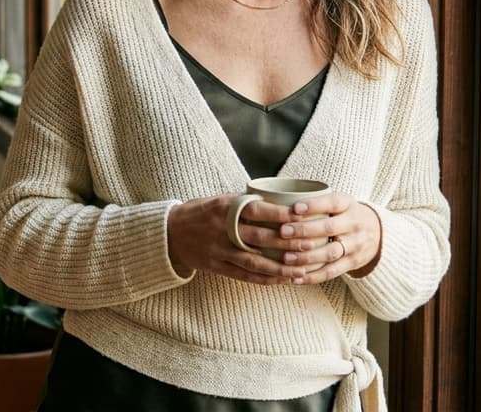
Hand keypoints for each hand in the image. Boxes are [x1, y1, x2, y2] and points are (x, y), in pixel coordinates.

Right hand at [167, 194, 300, 284]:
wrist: (169, 233)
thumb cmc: (201, 213)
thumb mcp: (219, 200)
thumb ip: (245, 203)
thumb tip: (280, 200)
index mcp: (224, 208)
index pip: (256, 210)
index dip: (280, 214)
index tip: (301, 215)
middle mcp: (221, 229)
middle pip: (260, 238)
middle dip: (287, 243)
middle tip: (310, 245)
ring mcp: (218, 250)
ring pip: (254, 261)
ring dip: (280, 267)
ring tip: (302, 269)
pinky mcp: (215, 266)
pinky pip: (244, 276)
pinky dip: (265, 279)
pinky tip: (283, 280)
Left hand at [274, 193, 382, 284]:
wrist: (378, 233)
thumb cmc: (345, 214)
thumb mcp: (338, 201)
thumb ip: (316, 201)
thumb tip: (276, 201)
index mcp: (348, 205)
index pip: (332, 203)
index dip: (314, 205)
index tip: (294, 208)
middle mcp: (354, 224)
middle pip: (329, 228)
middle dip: (304, 230)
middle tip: (282, 232)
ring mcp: (355, 245)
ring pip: (330, 253)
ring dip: (306, 257)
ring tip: (286, 258)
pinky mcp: (352, 263)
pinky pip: (332, 272)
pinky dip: (313, 276)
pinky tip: (295, 277)